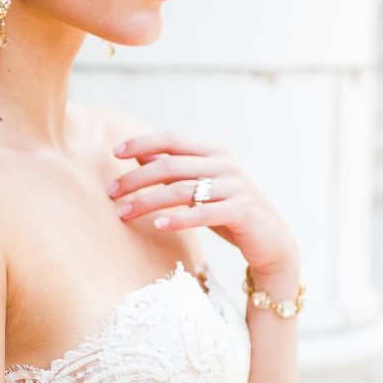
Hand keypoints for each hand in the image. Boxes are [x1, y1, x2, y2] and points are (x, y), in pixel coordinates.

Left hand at [108, 131, 297, 279]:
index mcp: (214, 153)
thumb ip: (175, 171)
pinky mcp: (241, 211)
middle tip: (111, 193)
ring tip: (124, 214)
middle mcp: (225, 165)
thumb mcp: (201, 188)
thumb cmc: (230, 214)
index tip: (114, 152)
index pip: (172, 140)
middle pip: (171, 166)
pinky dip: (179, 219)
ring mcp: (235, 187)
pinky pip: (203, 213)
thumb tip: (139, 157)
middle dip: (136, 179)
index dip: (142, 143)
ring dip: (148, 202)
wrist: (271, 242)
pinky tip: (159, 226)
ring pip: (182, 190)